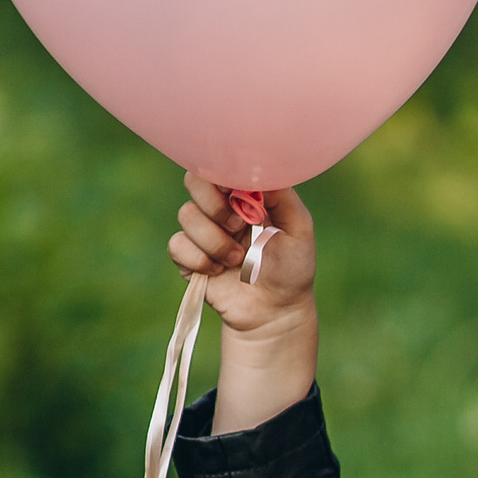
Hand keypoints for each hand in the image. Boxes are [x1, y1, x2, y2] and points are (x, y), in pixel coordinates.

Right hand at [168, 170, 318, 339]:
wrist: (275, 311)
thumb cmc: (291, 268)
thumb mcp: (299, 228)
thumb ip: (281, 195)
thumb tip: (257, 167)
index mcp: (244, 195)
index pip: (220, 165)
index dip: (223, 174)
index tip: (239, 194)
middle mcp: (219, 208)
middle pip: (194, 180)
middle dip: (216, 206)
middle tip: (240, 227)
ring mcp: (201, 232)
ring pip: (186, 215)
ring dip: (216, 241)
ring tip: (239, 259)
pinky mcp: (187, 257)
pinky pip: (178, 245)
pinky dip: (201, 260)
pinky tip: (220, 271)